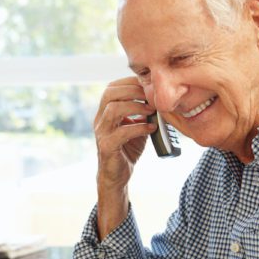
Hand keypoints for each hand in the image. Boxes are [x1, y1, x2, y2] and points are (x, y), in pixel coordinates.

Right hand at [92, 77, 155, 236]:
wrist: (118, 175)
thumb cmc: (127, 148)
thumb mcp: (136, 125)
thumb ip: (142, 112)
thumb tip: (159, 97)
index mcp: (105, 112)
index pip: (111, 88)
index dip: (129, 82)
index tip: (148, 84)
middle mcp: (100, 120)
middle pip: (109, 94)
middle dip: (132, 91)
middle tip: (151, 96)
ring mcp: (102, 133)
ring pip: (113, 109)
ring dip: (135, 106)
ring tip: (151, 110)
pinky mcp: (107, 147)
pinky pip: (121, 132)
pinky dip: (139, 128)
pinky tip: (151, 128)